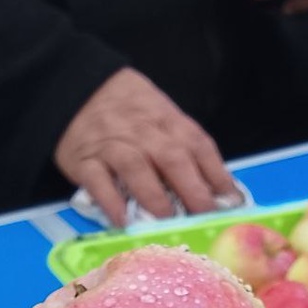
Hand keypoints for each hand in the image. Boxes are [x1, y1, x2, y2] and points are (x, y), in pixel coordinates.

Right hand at [53, 68, 239, 226]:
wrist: (75, 85)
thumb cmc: (127, 109)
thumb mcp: (161, 116)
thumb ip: (185, 148)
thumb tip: (217, 190)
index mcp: (168, 121)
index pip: (199, 146)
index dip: (218, 175)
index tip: (232, 203)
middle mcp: (144, 132)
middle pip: (173, 159)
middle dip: (193, 190)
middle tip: (204, 218)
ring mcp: (113, 146)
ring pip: (137, 169)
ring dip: (155, 198)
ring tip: (167, 223)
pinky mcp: (85, 160)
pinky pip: (98, 182)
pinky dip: (111, 202)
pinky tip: (123, 222)